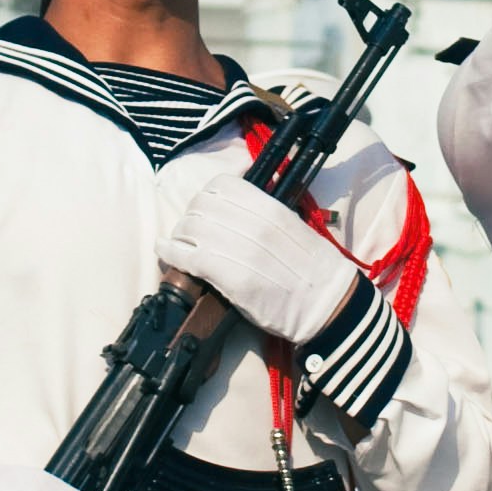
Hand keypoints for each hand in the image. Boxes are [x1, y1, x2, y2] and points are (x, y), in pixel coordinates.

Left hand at [158, 177, 360, 347]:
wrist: (326, 305)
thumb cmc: (311, 269)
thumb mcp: (292, 225)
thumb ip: (263, 211)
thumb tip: (233, 202)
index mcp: (270, 207)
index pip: (222, 184)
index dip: (206, 194)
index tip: (204, 206)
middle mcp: (253, 223)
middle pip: (201, 204)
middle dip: (190, 215)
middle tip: (189, 229)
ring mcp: (241, 250)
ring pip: (190, 228)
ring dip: (178, 234)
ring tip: (178, 243)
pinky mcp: (231, 279)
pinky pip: (187, 256)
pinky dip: (169, 252)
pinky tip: (165, 252)